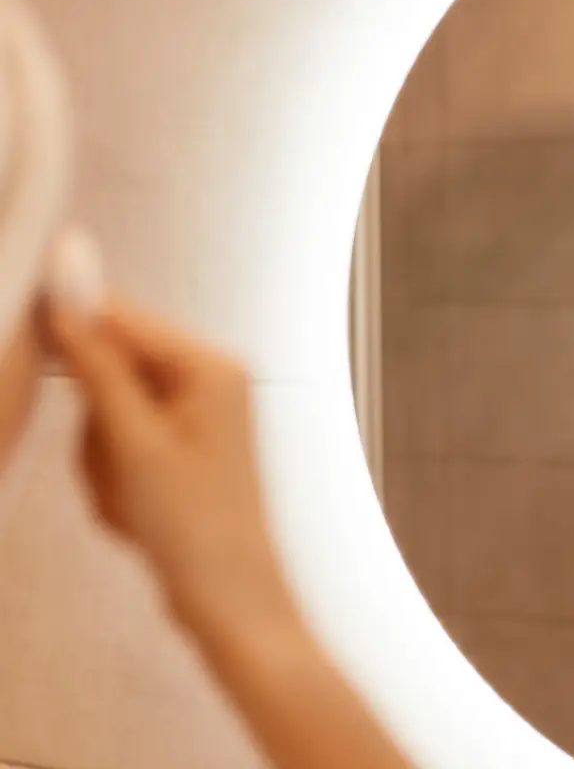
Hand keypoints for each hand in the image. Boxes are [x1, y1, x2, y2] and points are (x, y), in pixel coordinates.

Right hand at [48, 296, 289, 624]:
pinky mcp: (181, 448)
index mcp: (210, 367)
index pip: (123, 319)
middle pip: (112, 372)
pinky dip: (115, 479)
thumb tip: (68, 297)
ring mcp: (196, 416)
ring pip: (108, 415)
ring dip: (103, 461)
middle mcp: (210, 381)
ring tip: (130, 499)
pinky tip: (137, 512)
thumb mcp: (134, 442)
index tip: (28, 337)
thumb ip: (98, 365)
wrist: (227, 594)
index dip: (71, 330)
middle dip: (96, 427)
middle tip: (115, 471)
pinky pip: (121, 446)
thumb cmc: (195, 524)